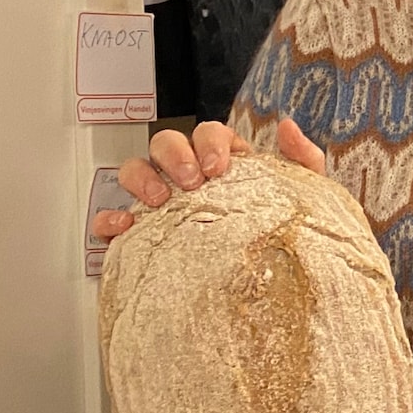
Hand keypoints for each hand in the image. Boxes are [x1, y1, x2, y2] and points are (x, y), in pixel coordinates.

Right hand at [90, 117, 327, 241]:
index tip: (218, 167)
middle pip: (166, 143)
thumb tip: (286, 126)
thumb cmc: (283, 233)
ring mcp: (160, 202)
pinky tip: (125, 226)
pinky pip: (111, 219)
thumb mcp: (303, 195)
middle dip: (175, 155)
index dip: (209, 142)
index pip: (208, 134)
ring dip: (142, 177)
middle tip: (192, 181)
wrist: (271, 286)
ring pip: (134, 170)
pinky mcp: (139, 233)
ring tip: (161, 199)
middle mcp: (187, 176)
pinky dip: (109, 219)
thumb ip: (303, 158)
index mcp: (224, 162)